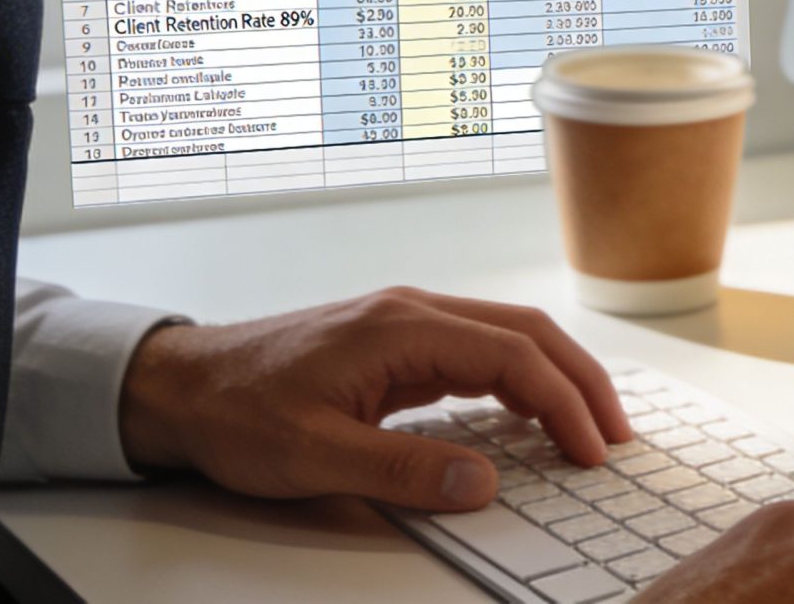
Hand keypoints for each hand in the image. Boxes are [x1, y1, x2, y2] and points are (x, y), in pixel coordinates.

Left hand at [115, 286, 629, 510]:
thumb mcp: (315, 455)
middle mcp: (412, 312)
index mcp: (401, 328)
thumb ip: (403, 468)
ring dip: (554, 375)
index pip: (512, 356)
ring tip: (587, 426)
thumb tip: (482, 482)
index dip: (563, 403)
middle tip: (615, 435)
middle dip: (581, 379)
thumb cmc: (236, 412)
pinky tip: (527, 413)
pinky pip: (477, 351)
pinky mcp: (395, 344)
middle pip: (526, 331)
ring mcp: (405, 323)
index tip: (592, 450)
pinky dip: (518, 378)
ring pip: (506, 335)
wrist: (179, 384)